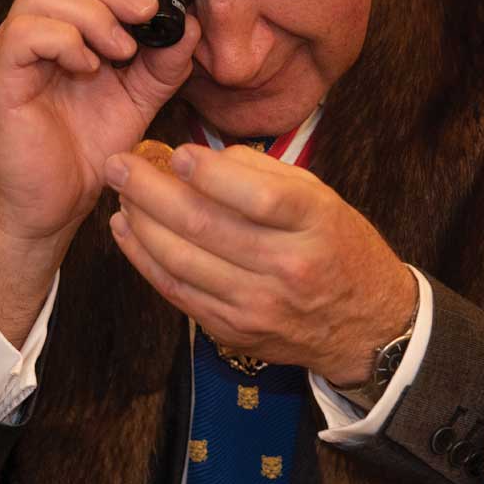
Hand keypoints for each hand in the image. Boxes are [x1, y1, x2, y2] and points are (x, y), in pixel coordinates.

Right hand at [0, 0, 199, 342]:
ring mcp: (12, 54)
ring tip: (122, 49)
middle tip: (145, 11)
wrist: (54, 205)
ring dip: (92, 11)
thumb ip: (165, 60)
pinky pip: (24, 35)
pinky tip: (89, 68)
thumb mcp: (141, 97)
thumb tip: (189, 21)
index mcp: (62, 26)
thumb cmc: (90, 148)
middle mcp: (32, 31)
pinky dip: (65, 40)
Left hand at [104, 143, 417, 385]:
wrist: (363, 326)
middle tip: (119, 165)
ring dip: (140, 224)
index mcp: (315, 224)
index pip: (258, 197)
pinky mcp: (233, 330)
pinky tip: (126, 231)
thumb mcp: (320, 196)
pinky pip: (176, 291)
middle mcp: (287, 267)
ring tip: (120, 193)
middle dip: (150, 192)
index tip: (175, 153)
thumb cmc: (337, 246)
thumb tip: (198, 159)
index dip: (209, 174)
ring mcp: (257, 305)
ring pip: (181, 261)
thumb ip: (262, 172)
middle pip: (206, 227)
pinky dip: (144, 259)